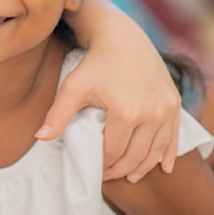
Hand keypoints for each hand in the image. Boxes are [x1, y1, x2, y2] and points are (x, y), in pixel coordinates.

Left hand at [38, 44, 180, 182]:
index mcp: (126, 112)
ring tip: (130, 176)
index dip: (102, 165)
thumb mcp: (73, 87)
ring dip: (142, 167)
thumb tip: (39, 138)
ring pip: (154, 150)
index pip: (113, 152)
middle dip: (120, 170)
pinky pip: (173, 137)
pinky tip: (163, 168)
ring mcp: (165, 109)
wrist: (121, 38)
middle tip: (107, 176)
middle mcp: (151, 113)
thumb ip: (57, 115)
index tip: (93, 170)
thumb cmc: (93, 64)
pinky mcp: (174, 103)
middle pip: (135, 155)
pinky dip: (167, 154)